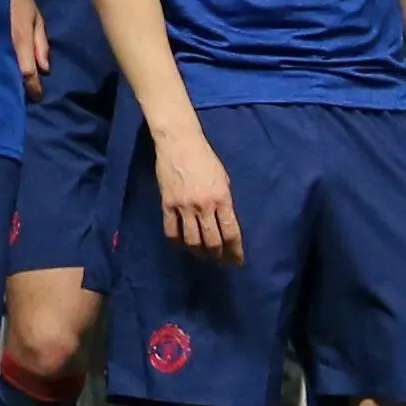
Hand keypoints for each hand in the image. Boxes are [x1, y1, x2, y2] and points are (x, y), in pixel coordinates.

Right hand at [10, 0, 48, 100]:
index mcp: (19, 38)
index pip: (27, 72)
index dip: (32, 88)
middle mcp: (2, 44)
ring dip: (2, 78)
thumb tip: (45, 69)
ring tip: (4, 87)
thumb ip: (40, 42)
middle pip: (10, 74)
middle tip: (20, 97)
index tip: (36, 98)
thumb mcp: (34, 15)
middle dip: (16, 86)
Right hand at [154, 124, 242, 262]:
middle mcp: (204, 205)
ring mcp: (184, 206)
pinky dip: (178, 242)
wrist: (179, 143)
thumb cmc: (205, 158)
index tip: (237, 261)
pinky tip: (183, 245)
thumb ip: (224, 202)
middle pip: (212, 241)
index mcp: (222, 198)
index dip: (235, 251)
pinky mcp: (167, 204)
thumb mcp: (223, 179)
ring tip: (203, 256)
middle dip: (219, 256)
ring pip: (192, 240)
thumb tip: (224, 224)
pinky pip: (171, 231)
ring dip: (199, 253)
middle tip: (221, 262)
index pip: (231, 232)